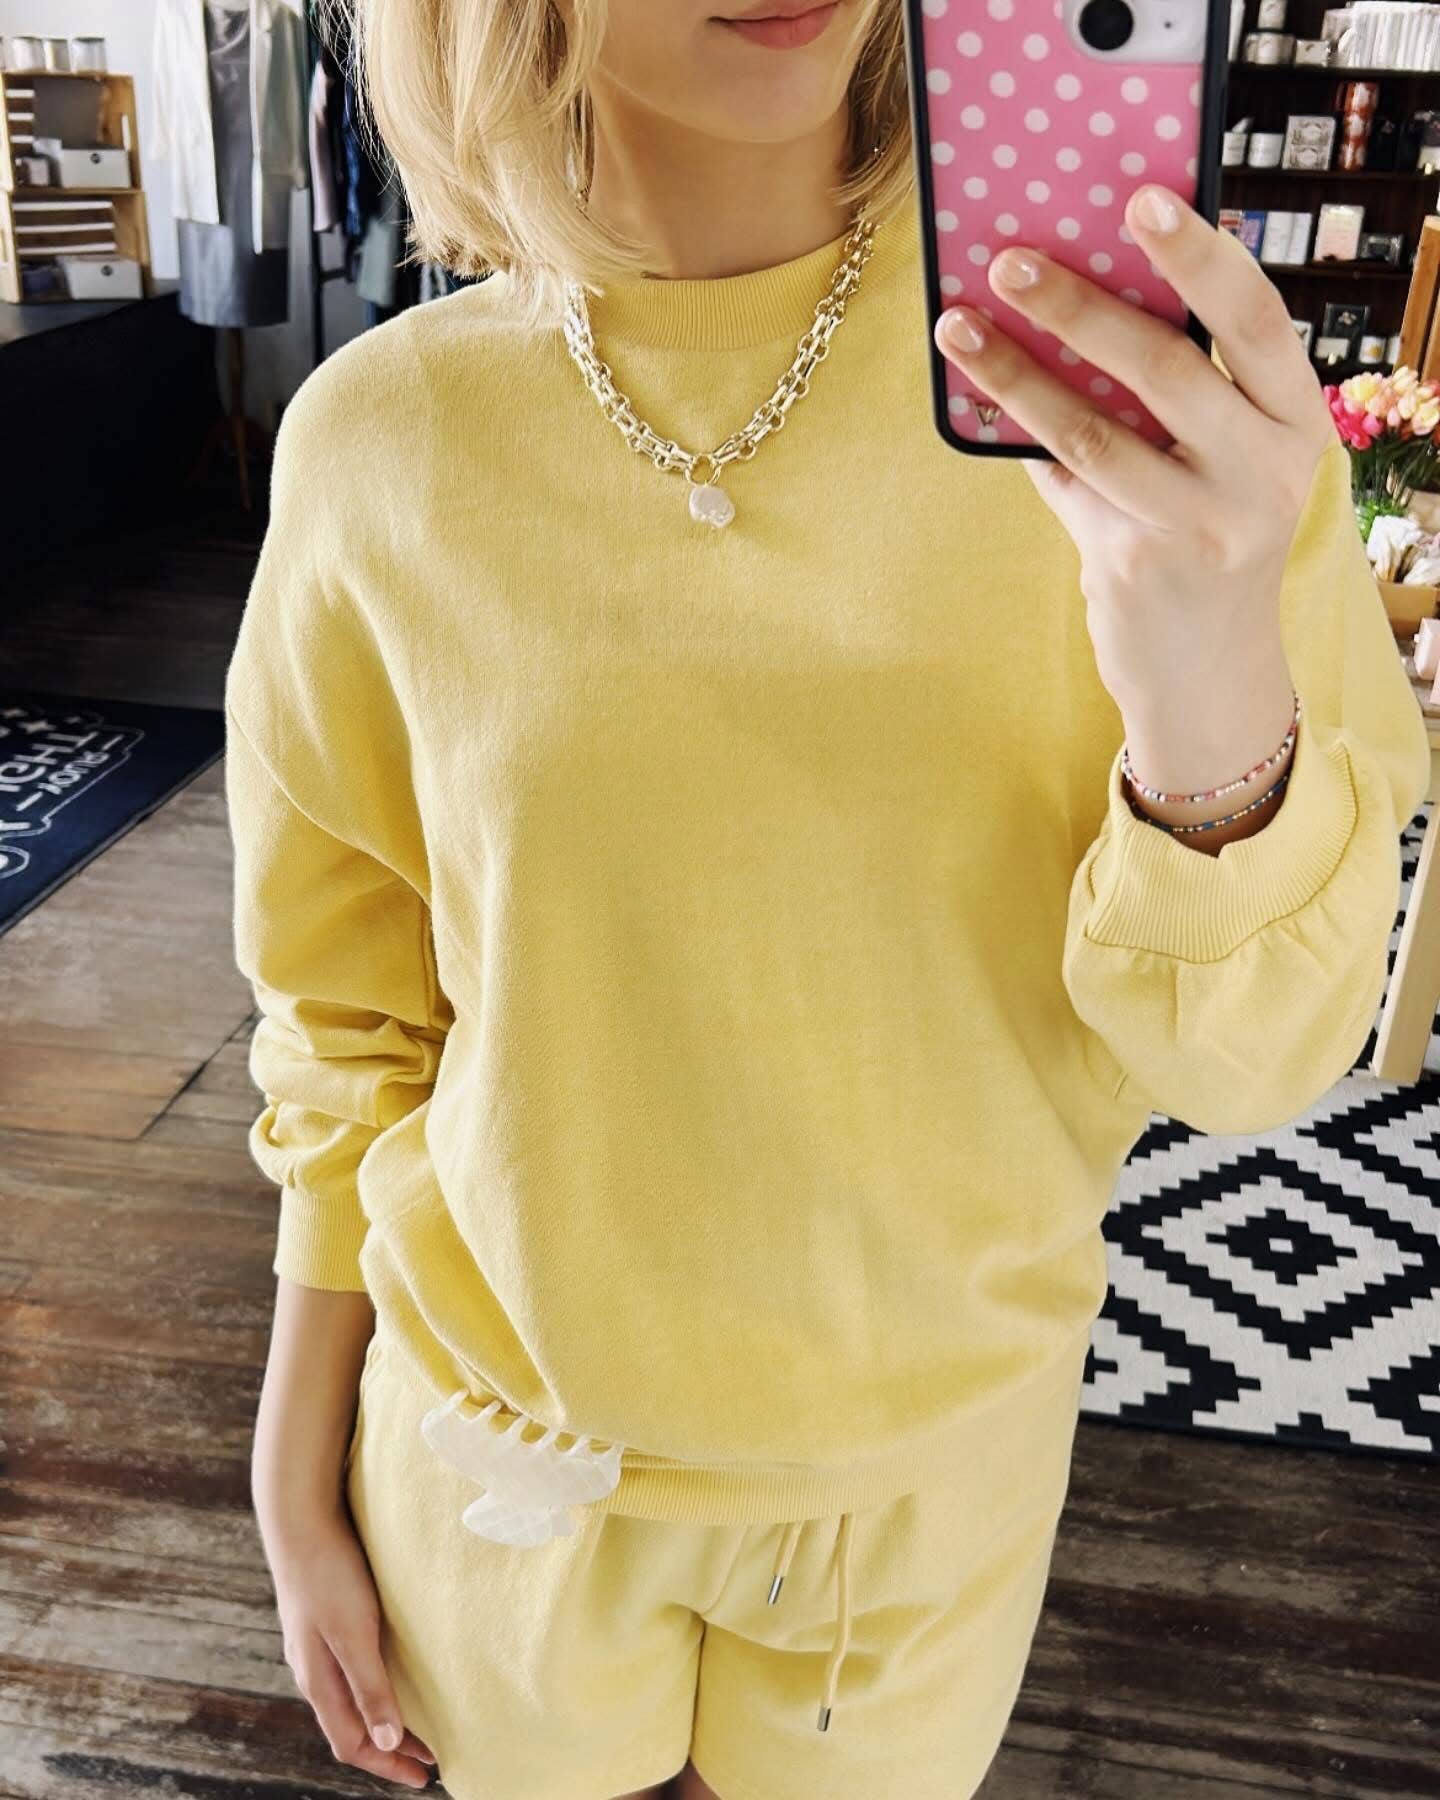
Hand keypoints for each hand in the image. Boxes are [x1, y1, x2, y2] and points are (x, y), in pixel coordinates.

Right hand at [260, 1503, 437, 1788]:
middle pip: (351, 1728)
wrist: (300, 1521)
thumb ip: (369, 1687)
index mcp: (318, 1681)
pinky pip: (350, 1674)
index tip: (424, 1778)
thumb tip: (388, 1744)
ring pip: (350, 1701)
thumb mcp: (354, 1633)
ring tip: (418, 1726)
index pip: (352, 1744)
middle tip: (430, 1760)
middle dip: (389, 1750)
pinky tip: (393, 1676)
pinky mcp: (325, 1623)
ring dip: (384, 1720)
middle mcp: (314, 1671)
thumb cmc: (328, 1575)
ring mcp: (317, 1647)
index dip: (387, 1766)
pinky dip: (375, 1690)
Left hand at [932, 185, 1331, 747]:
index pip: (1255, 318)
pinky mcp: (1138, 565)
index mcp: (1295, 421)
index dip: (1199, 255)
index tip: (1140, 197)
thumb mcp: (1220, 459)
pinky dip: (1015, 438)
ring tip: (959, 327)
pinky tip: (973, 399)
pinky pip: (1061, 484)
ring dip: (1016, 373)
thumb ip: (1167, 388)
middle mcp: (1264, 472)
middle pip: (1165, 367)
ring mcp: (1202, 525)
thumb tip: (1066, 287)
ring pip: (1093, 430)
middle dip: (1078, 306)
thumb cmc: (1204, 533)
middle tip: (1010, 258)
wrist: (1208, 668)